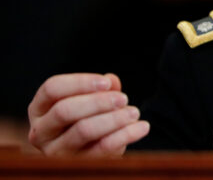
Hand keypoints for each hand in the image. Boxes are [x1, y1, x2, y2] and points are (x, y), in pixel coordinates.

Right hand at [28, 73, 148, 155]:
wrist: (94, 152)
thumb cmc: (89, 119)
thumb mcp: (92, 101)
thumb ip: (101, 89)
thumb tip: (112, 80)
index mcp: (39, 109)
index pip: (52, 88)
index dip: (80, 82)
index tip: (106, 82)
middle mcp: (40, 131)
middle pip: (64, 110)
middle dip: (98, 102)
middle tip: (123, 98)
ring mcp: (55, 152)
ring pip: (83, 130)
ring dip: (113, 118)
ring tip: (135, 112)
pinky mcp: (76, 165)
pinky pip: (102, 149)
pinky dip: (125, 135)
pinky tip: (141, 127)